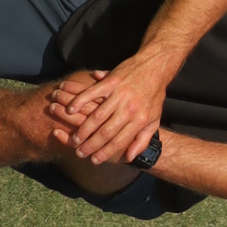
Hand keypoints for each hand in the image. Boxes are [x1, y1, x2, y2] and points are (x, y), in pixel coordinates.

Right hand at [46, 56, 168, 166]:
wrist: (155, 66)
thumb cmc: (154, 95)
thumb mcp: (154, 119)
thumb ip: (142, 140)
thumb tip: (130, 157)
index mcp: (140, 119)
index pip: (119, 141)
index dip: (105, 153)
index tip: (94, 161)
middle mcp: (129, 108)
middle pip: (106, 131)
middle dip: (91, 145)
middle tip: (80, 152)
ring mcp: (119, 94)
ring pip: (97, 115)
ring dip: (84, 128)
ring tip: (75, 138)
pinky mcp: (111, 81)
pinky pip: (92, 92)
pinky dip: (80, 101)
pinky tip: (70, 110)